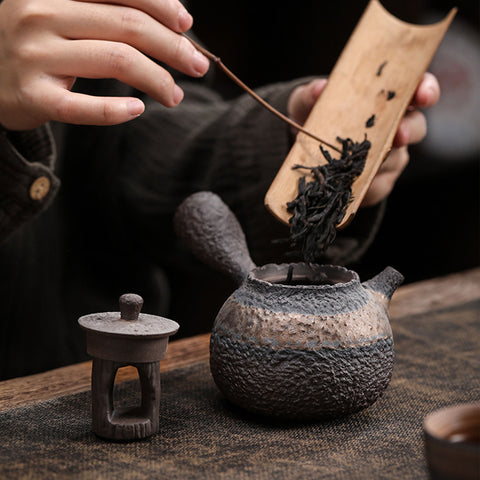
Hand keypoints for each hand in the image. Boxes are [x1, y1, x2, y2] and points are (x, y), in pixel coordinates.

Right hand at [0, 0, 209, 128]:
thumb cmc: (35, 41)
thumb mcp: (60, 10)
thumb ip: (104, 8)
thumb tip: (176, 19)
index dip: (163, 7)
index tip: (188, 27)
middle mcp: (39, 13)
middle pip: (128, 26)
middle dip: (174, 47)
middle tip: (198, 66)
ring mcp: (34, 55)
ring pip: (117, 61)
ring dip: (158, 80)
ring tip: (175, 95)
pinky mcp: (33, 97)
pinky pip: (83, 107)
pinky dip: (116, 110)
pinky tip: (139, 110)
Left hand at [287, 73, 440, 206]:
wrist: (302, 151)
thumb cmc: (313, 117)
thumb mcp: (306, 102)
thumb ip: (312, 94)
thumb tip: (319, 89)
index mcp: (385, 101)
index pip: (416, 91)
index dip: (425, 91)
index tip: (423, 95)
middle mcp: (394, 128)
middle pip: (414, 128)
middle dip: (408, 131)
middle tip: (398, 135)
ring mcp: (390, 157)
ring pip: (395, 160)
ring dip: (380, 161)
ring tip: (360, 164)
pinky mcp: (378, 183)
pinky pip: (378, 186)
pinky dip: (365, 186)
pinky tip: (349, 186)